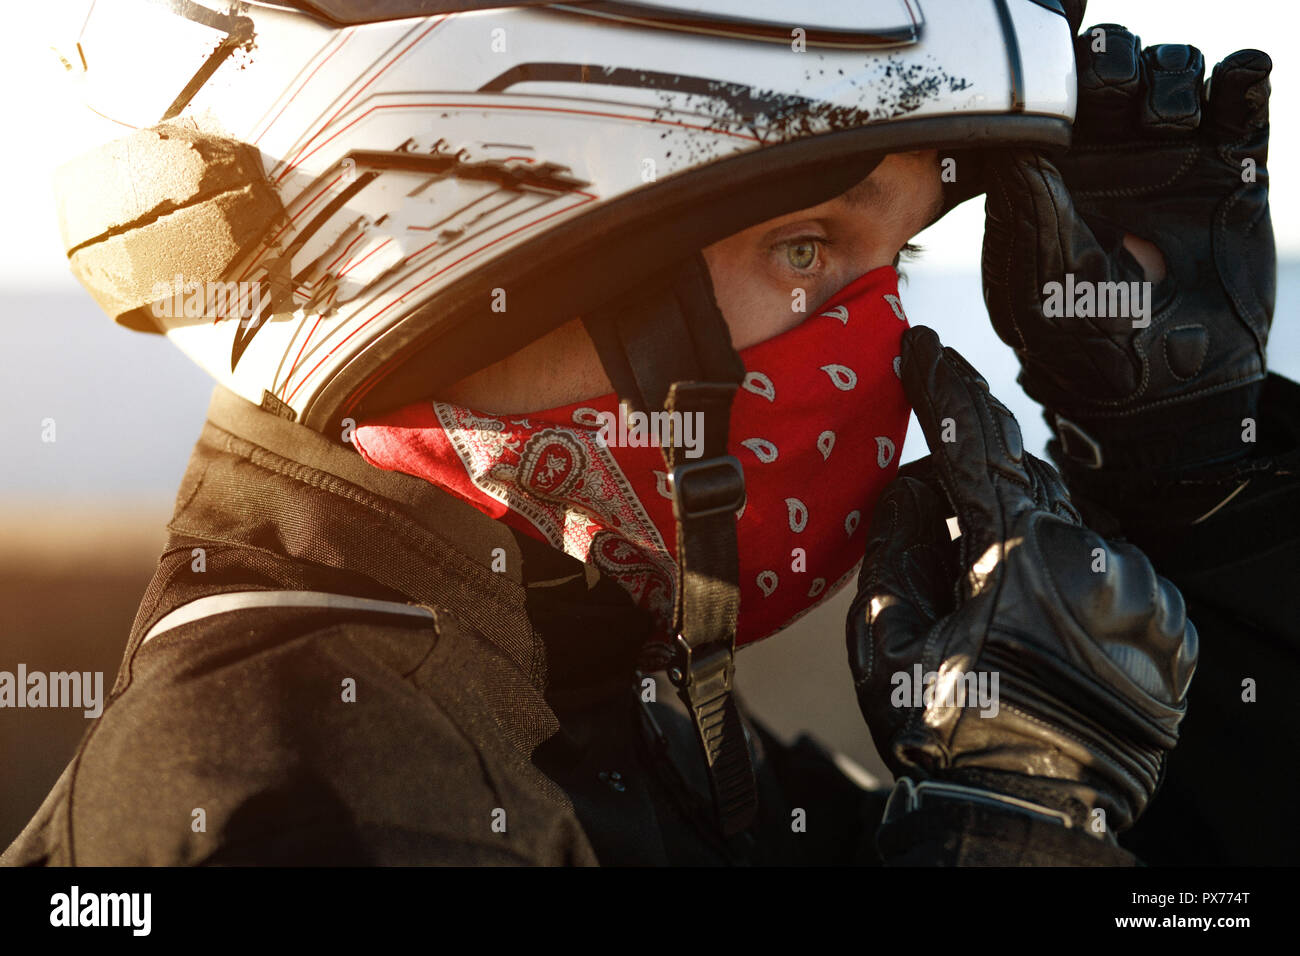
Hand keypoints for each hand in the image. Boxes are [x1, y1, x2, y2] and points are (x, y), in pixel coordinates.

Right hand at [847, 326, 1196, 838]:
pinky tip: (1042, 629)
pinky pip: (1108, 570)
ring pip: (1067, 527)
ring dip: (1022, 544)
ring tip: (992, 615)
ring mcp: (1140, 590)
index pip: (974, 444)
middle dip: (974, 488)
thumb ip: (894, 544)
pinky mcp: (1169, 624)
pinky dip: (1070, 579)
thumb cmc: (952, 735)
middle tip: (938, 526)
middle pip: (1022, 481)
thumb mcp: (888, 641)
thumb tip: (911, 482)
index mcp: (1016, 557)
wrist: (1030, 816)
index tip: (923, 345)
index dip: (943, 388)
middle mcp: (1092, 558)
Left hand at [981, 23, 1273, 485]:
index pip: (1043, 100)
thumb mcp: (1042, 288)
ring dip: (1168, 76)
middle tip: (1111, 100)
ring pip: (1170, 72)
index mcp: (1046, 181)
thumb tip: (1014, 148)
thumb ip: (1028, 217)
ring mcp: (1169, 160)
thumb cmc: (1088, 349)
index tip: (1055, 100)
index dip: (1046, 83)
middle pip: (1108, 69)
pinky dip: (1242, 77)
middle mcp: (1105, 161)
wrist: (1172, 392)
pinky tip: (1234, 90)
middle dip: (1109, 66)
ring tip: (1165, 124)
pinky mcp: (1232, 167)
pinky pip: (1240, 98)